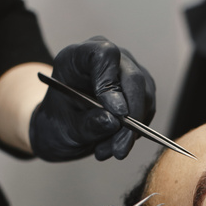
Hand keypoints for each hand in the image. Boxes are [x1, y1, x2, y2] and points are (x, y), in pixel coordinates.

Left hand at [30, 36, 155, 161]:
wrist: (63, 129)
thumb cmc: (58, 122)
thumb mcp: (63, 129)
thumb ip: (87, 125)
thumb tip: (113, 122)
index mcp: (78, 58)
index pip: (104, 55)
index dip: (111, 82)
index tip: (116, 113)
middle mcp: (107, 59)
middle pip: (132, 78)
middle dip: (130, 117)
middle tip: (120, 148)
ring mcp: (127, 73)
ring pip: (144, 98)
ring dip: (130, 131)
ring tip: (108, 150)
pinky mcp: (140, 90)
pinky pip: (147, 110)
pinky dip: (134, 133)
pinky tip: (116, 144)